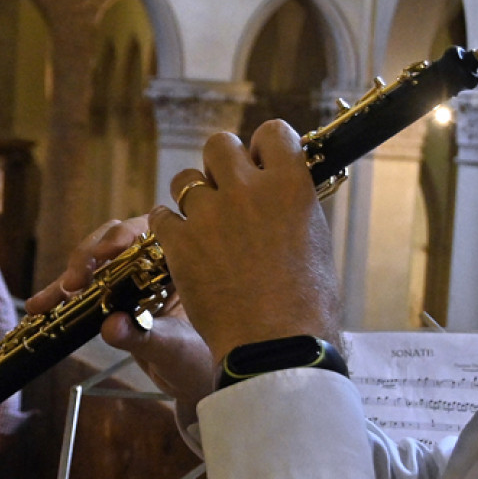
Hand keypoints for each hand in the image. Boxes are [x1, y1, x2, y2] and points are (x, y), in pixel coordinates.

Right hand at [26, 215, 219, 412]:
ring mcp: (133, 280)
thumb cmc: (202, 361)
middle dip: (90, 257)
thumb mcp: (176, 350)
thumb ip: (145, 337)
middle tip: (75, 282)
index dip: (124, 236)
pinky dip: (62, 298)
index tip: (105, 254)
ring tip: (48, 301)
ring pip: (95, 264)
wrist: (201, 386)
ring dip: (70, 278)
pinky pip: (85, 291)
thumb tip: (110, 326)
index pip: (151, 232)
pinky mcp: (115, 299)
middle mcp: (156, 262)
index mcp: (182, 260)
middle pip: (115, 240)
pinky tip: (39, 306)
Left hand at [150, 122, 341, 362]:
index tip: (261, 162)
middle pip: (220, 144)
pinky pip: (161, 216)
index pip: (272, 133)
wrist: (276, 345)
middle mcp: (249, 190)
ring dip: (191, 194)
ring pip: (184, 178)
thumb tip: (283, 189)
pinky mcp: (180, 242)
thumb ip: (293, 206)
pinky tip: (182, 243)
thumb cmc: (307, 304)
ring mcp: (211, 215)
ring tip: (202, 219)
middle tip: (226, 188)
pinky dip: (169, 227)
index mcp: (291, 185)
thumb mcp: (315, 242)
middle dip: (221, 162)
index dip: (264, 147)